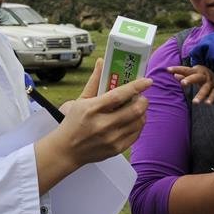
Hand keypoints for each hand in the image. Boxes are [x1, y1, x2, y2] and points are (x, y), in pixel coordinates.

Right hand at [34, 59, 151, 191]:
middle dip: (143, 100)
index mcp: (92, 109)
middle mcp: (103, 125)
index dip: (136, 87)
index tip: (147, 81)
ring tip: (137, 107)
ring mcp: (111, 139)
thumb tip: (102, 61)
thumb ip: (95, 81)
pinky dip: (138, 124)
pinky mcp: (116, 149)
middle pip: (134, 110)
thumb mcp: (81, 100)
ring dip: (142, 112)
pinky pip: (136, 134)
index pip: (119, 95)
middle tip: (141, 96)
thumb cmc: (73, 123)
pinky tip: (133, 120)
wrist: (66, 151)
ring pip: (139, 122)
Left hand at [166, 64, 213, 103]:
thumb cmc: (202, 74)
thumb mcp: (194, 72)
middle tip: (183, 83)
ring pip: (205, 89)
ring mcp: (210, 83)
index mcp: (197, 71)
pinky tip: (207, 103)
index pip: (185, 70)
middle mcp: (204, 76)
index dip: (177, 69)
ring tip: (195, 102)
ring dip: (200, 95)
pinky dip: (211, 98)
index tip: (168, 69)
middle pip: (196, 77)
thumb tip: (174, 75)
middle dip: (190, 80)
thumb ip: (184, 74)